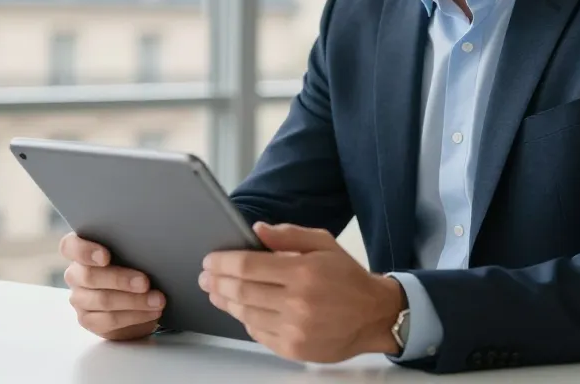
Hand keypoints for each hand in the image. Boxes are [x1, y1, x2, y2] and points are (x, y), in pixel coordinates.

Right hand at [59, 232, 165, 340]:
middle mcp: (75, 274)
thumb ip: (129, 246)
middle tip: (145, 283)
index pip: (70, 246)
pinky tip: (151, 312)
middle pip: (89, 276)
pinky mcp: (89, 320)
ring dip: (134, 301)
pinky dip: (134, 316)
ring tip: (157, 300)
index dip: (85, 251)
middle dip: (120, 280)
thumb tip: (149, 248)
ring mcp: (79, 298)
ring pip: (102, 301)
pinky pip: (109, 321)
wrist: (137, 292)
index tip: (105, 257)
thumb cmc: (133, 262)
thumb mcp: (131, 250)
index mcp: (79, 249)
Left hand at [199, 222, 405, 363]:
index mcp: (303, 272)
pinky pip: (258, 334)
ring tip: (216, 292)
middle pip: (241, 291)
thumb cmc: (348, 277)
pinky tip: (241, 310)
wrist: (374, 315)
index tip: (210, 260)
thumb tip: (256, 230)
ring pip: (246, 314)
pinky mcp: (294, 349)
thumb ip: (289, 235)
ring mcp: (295, 329)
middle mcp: (298, 302)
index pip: (248, 265)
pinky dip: (246, 320)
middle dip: (217, 282)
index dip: (223, 262)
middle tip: (205, 276)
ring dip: (226, 302)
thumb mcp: (324, 244)